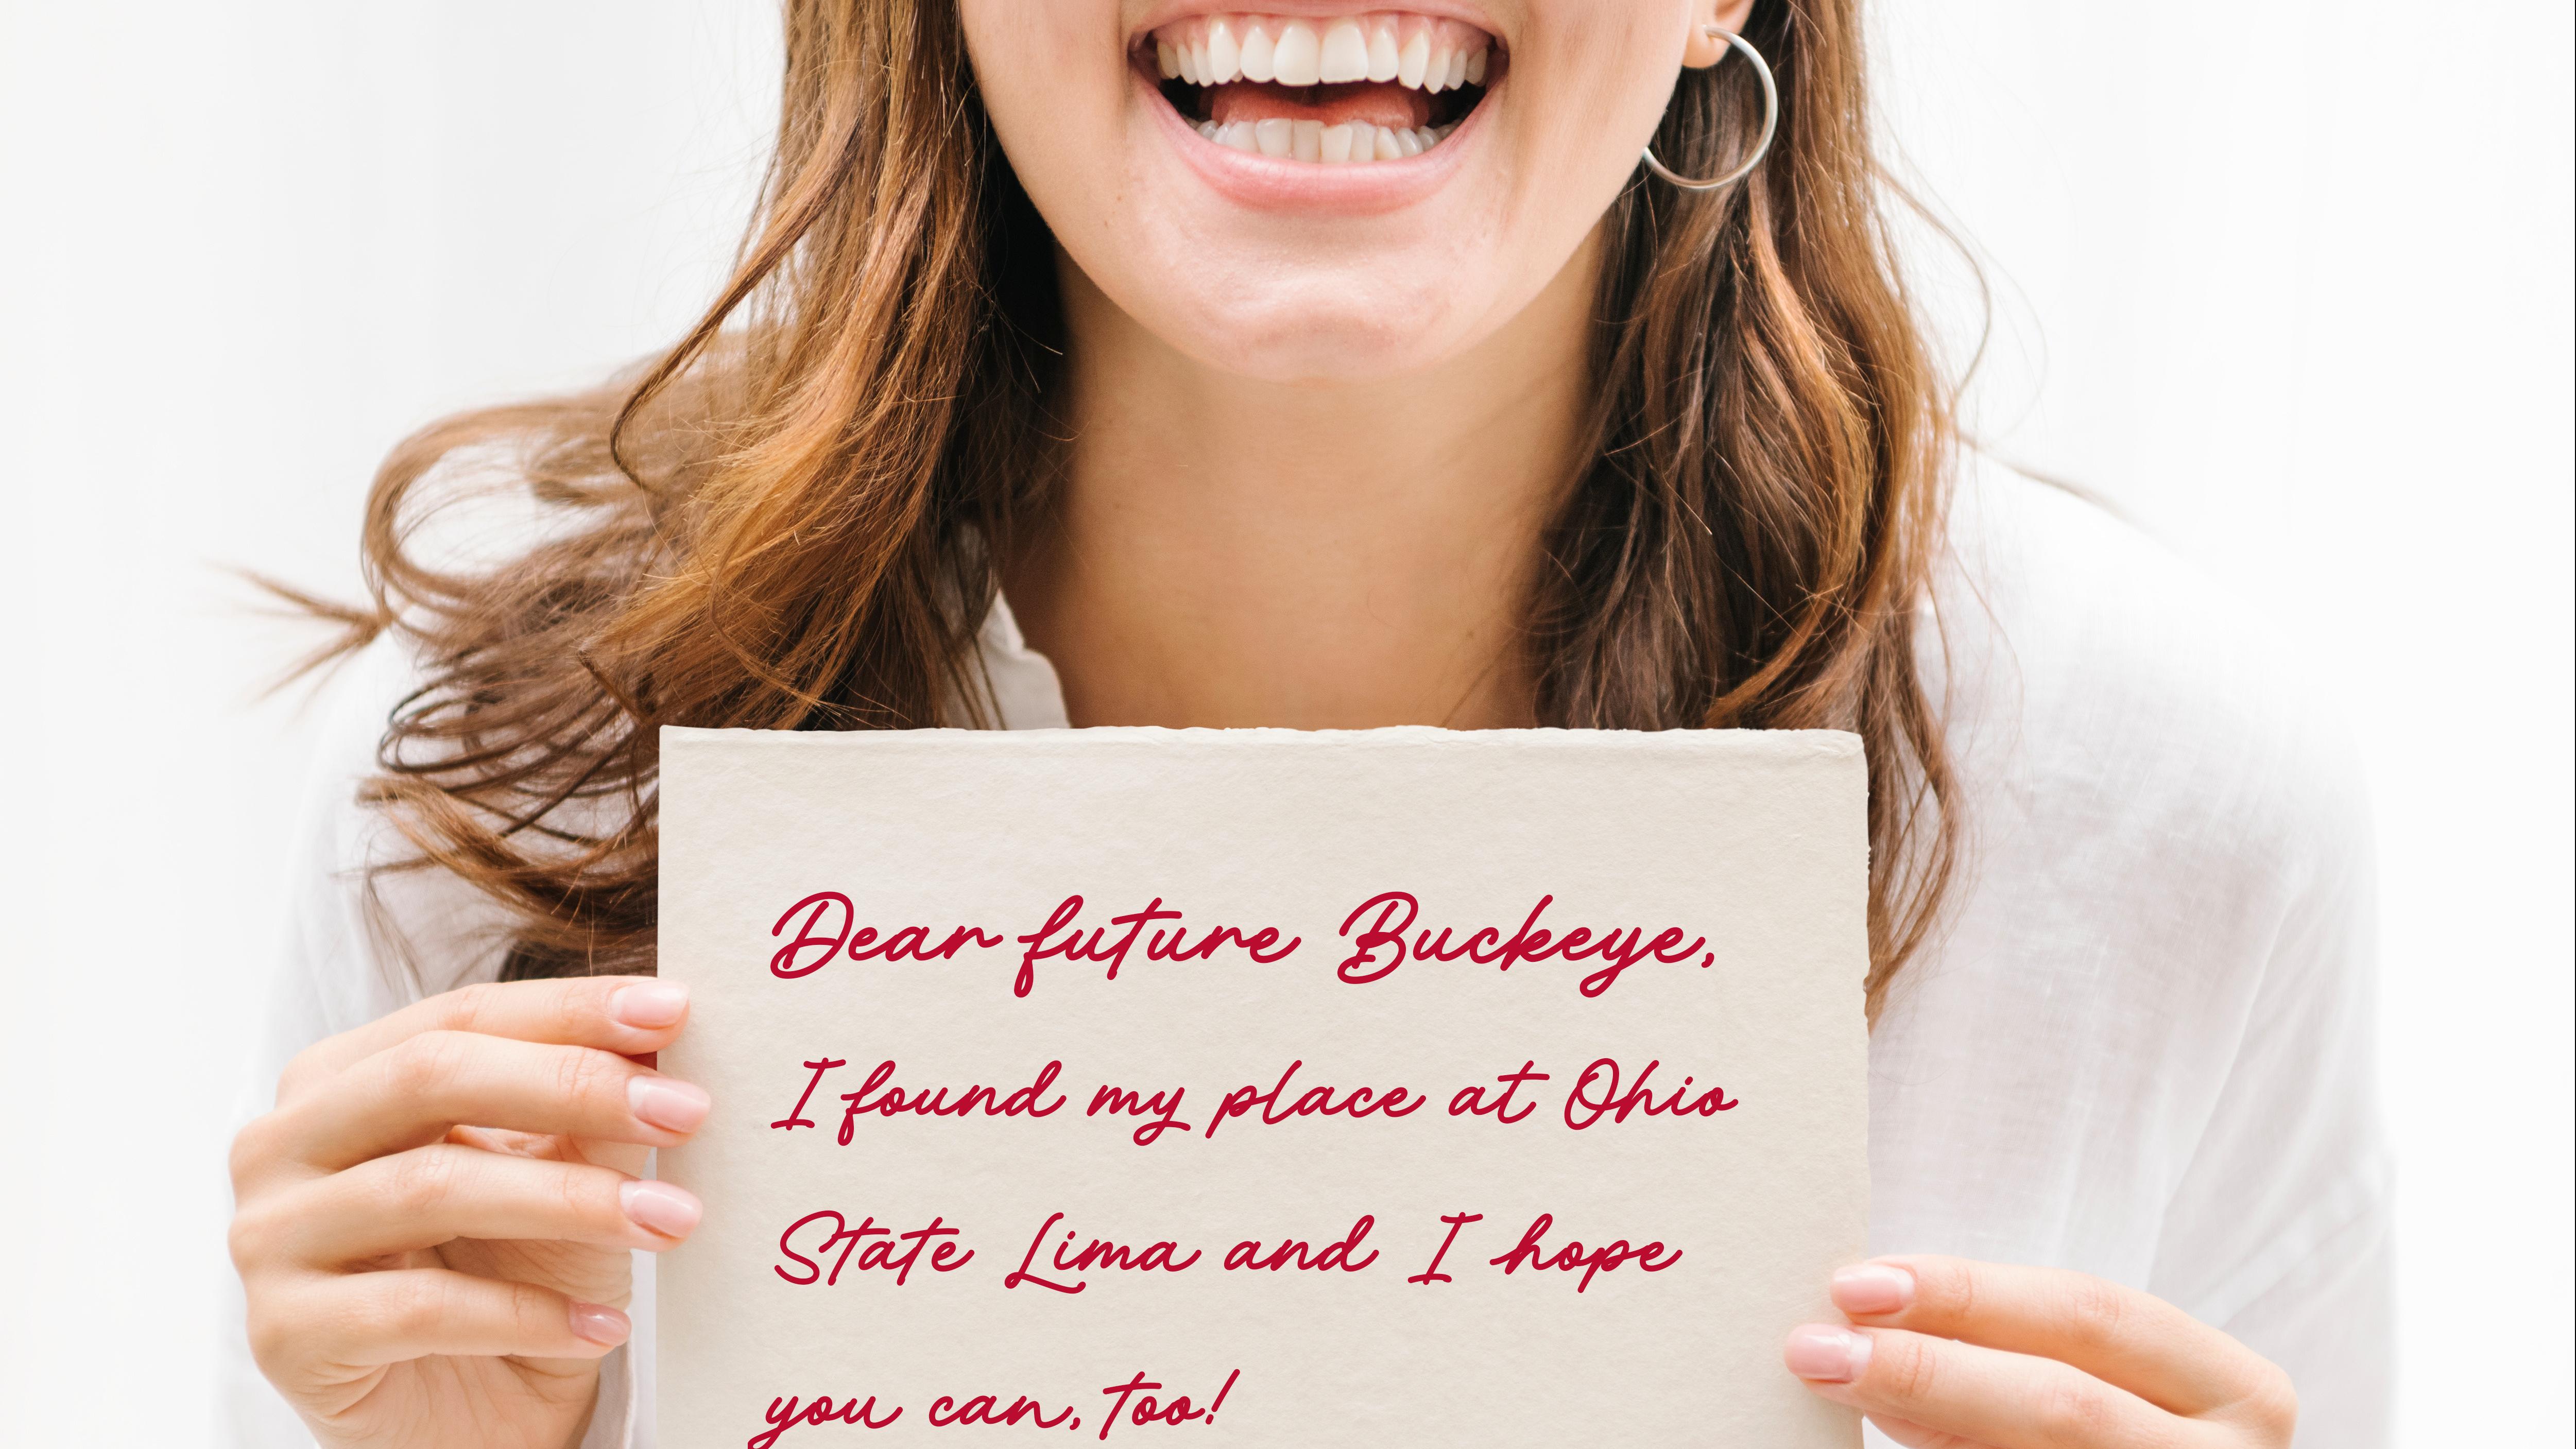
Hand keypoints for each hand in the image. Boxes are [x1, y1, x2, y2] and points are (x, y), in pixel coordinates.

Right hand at [229, 976, 708, 1448]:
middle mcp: (281, 1145)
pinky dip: (528, 1314)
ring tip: (673, 1219)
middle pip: (430, 1079)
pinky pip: (422, 1309)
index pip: (458, 1016)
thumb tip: (662, 1035)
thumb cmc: (505, 1270)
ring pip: (431, 1190)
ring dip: (573, 1200)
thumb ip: (584, 1104)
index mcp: (336, 1078)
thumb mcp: (555, 1170)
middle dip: (572, 1085)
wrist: (467, 1413)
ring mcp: (268, 1239)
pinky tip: (606, 1326)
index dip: (569, 1010)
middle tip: (686, 1110)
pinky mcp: (285, 1335)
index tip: (676, 1011)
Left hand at [1784, 1256, 2296, 1447]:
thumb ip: (2011, 1346)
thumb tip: (1869, 1321)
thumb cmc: (2124, 1425)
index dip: (1967, 1293)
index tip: (1856, 1284)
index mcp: (2235, 1390)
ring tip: (1839, 1386)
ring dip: (1921, 1422)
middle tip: (1815, 1348)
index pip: (2089, 1316)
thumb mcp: (2104, 1377)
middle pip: (2061, 1403)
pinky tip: (1893, 1436)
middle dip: (1927, 1369)